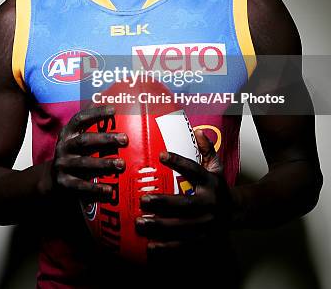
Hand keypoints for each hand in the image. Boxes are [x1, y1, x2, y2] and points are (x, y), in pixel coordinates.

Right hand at [51, 105, 127, 202]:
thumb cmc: (74, 154)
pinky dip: (95, 188)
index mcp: (68, 133)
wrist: (51, 179)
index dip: (96, 113)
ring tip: (122, 164)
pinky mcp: (64, 184)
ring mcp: (63, 165)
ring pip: (84, 164)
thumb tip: (107, 96)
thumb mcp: (77, 137)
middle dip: (105, 139)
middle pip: (85, 141)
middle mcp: (63, 147)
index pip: (80, 119)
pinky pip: (81, 186)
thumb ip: (91, 123)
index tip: (114, 110)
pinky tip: (109, 189)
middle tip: (125, 139)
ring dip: (104, 164)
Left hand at [136, 129, 232, 254]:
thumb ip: (207, 149)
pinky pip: (183, 244)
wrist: (238, 212)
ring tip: (140, 222)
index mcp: (210, 183)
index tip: (161, 155)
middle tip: (143, 199)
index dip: (178, 162)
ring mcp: (206, 223)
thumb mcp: (216, 167)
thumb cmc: (219, 187)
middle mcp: (209, 204)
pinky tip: (150, 245)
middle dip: (163, 202)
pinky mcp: (202, 239)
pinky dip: (166, 247)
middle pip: (185, 204)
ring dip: (159, 226)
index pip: (193, 170)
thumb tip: (198, 131)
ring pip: (181, 227)